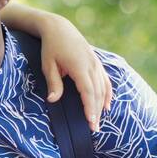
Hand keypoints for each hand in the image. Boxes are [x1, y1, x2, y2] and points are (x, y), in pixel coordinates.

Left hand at [39, 13, 112, 131]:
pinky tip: (106, 105)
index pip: (88, 92)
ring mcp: (96, 64)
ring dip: (102, 105)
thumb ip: (54, 83)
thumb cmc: (51, 47)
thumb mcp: (48, 65)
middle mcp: (92, 65)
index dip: (90, 108)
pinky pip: (106, 80)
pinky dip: (107, 93)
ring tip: (98, 121)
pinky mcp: (97, 63)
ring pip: (103, 88)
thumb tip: (53, 100)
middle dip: (96, 112)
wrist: (59, 28)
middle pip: (97, 93)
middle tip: (94, 129)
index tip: (91, 122)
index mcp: (80, 67)